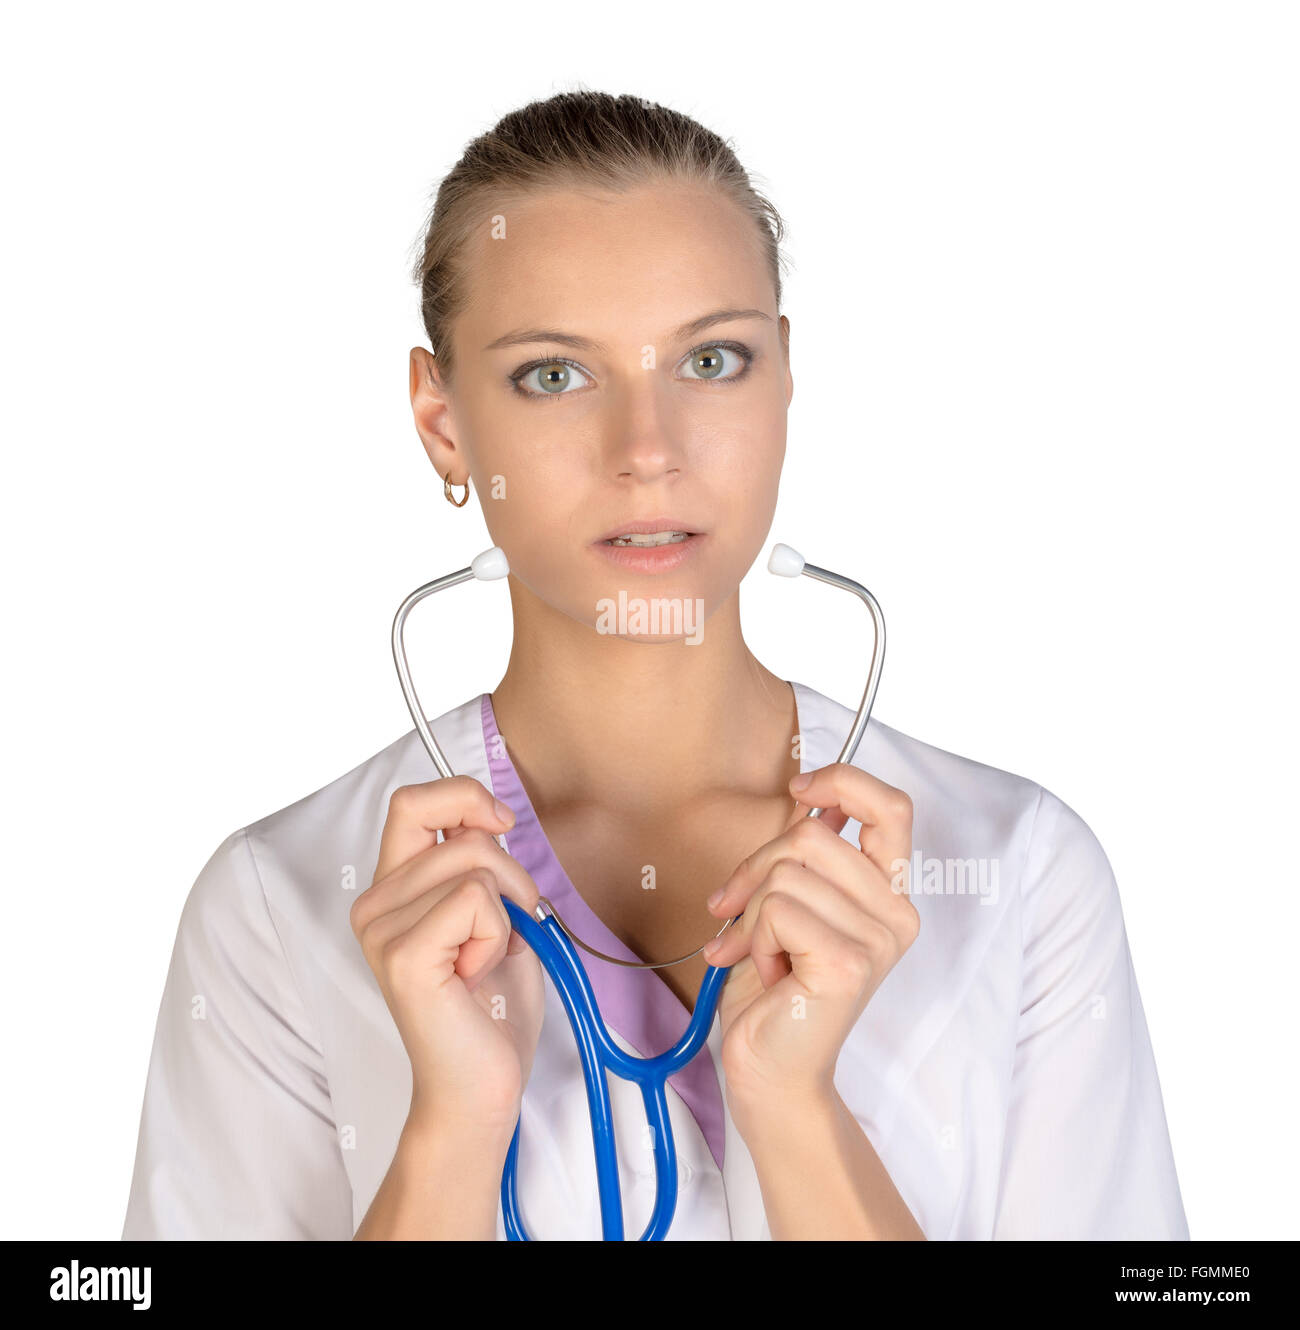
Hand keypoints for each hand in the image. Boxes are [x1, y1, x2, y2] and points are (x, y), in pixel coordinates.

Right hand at [349, 777, 543, 1138]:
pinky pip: (475, 900)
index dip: (463, 797)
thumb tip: (492, 819)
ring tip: (483, 961)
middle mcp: (375, 905)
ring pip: (476, 867)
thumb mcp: (497, 916)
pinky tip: (475, 975)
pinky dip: (496, 936)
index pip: (412, 802)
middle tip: (510, 926)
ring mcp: (382, 930)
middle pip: (462, 835)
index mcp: (393, 889)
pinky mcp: (403, 954)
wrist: (482, 1085)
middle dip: (511, 873)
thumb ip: (484, 865)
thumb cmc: (492, 1008)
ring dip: (506, 913)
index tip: (501, 823)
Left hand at [700, 763, 919, 1117]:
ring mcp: (877, 940)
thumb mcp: (791, 904)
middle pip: (811, 835)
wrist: (770, 1071)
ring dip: (751, 913)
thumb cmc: (775, 990)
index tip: (799, 789)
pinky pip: (778, 909)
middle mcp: (896, 914)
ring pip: (785, 873)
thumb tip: (804, 795)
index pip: (892, 807)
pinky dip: (754, 938)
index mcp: (889, 894)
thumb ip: (805, 856)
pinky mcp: (848, 963)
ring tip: (761, 954)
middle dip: (756, 868)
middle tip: (737, 913)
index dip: (843, 780)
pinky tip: (769, 973)